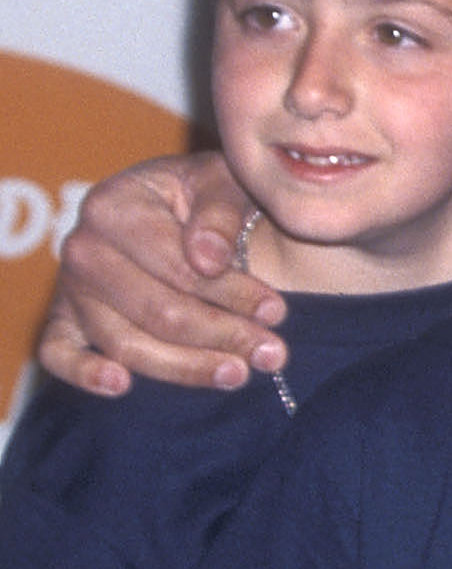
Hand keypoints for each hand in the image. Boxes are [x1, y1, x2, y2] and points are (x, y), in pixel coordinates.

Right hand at [41, 153, 286, 395]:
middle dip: (222, 336)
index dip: (232, 295)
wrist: (172, 205)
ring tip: (238, 374)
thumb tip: (208, 259)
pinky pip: (58, 353)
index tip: (276, 312)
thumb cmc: (201, 195)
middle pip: (157, 312)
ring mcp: (70, 288)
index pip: (179, 268)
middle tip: (273, 354)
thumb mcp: (221, 182)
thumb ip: (219, 213)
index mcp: (113, 206)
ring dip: (185, 367)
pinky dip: (83, 372)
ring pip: (126, 343)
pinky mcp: (64, 320)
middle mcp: (83, 247)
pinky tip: (120, 385)